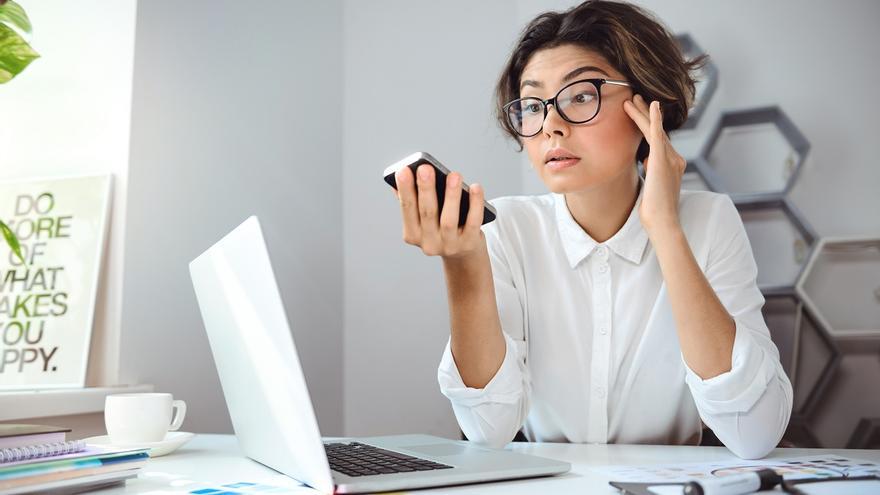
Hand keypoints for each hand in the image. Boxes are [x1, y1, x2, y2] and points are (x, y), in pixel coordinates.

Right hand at [393, 164, 486, 258]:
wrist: (463, 254)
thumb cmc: (441, 227)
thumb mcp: (424, 219)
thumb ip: (414, 200)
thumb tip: (403, 173)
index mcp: (412, 234)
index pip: (407, 209)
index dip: (405, 190)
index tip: (403, 171)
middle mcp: (429, 243)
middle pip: (427, 213)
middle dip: (425, 189)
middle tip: (425, 168)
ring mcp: (449, 246)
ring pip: (449, 220)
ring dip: (451, 196)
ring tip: (454, 175)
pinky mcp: (468, 244)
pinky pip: (473, 222)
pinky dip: (475, 204)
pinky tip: (475, 187)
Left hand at [623, 94, 686, 234]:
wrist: (662, 221)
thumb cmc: (655, 210)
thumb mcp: (653, 186)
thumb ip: (652, 171)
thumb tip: (646, 161)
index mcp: (673, 165)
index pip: (658, 140)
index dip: (648, 126)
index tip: (638, 114)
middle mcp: (675, 158)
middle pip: (657, 131)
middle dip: (645, 114)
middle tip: (635, 98)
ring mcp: (670, 158)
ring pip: (654, 129)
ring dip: (642, 113)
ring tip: (631, 99)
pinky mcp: (662, 160)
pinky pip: (658, 134)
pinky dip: (655, 118)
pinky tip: (651, 104)